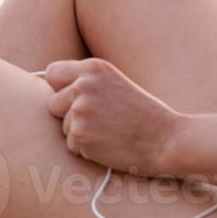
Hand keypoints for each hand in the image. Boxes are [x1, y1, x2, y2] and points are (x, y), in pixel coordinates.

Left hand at [46, 59, 180, 176]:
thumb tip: (48, 86)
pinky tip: (110, 145)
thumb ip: (87, 83)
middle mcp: (83, 85)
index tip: (71, 98)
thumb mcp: (116, 84)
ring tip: (110, 133)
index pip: (52, 73)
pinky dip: (86, 149)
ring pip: (63, 126)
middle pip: (53, 103)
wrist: (168, 140)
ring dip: (80, 134)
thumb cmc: (145, 114)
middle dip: (68, 115)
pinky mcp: (80, 135)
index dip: (59, 88)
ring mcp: (80, 110)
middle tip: (100, 121)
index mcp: (93, 67)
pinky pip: (71, 145)